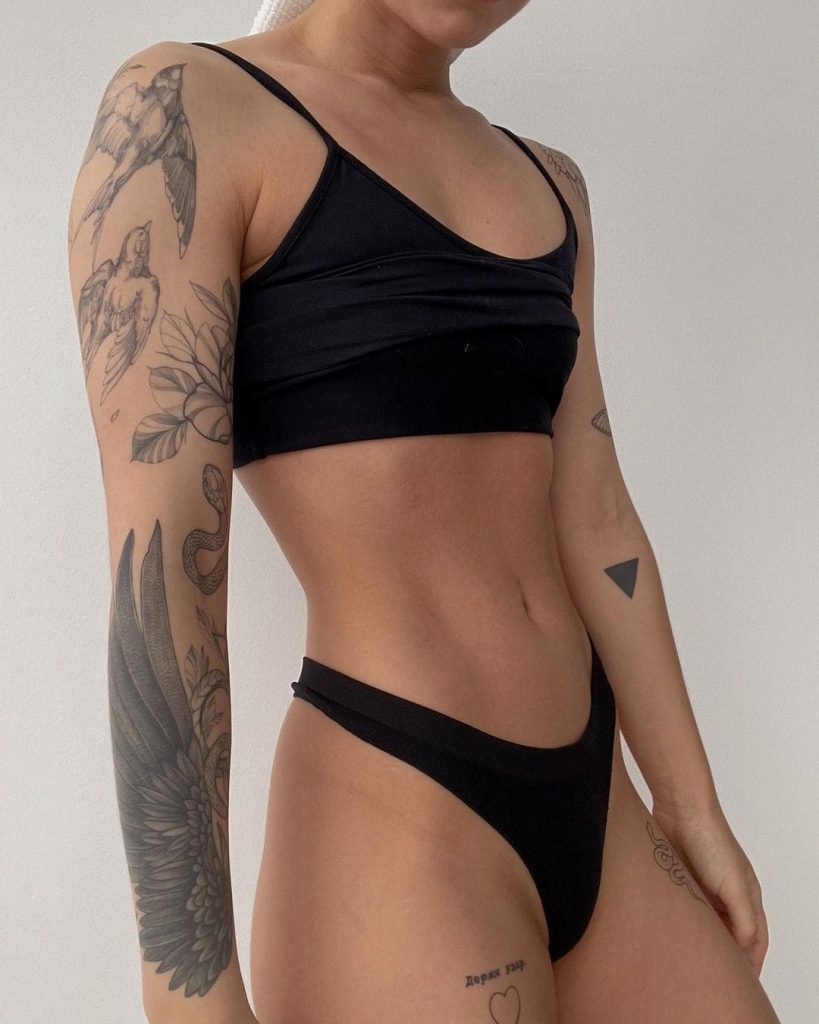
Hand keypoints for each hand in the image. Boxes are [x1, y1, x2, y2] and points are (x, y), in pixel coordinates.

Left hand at [651, 800, 769, 974]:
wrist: (680, 809)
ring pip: (707, 921)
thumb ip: (743, 920)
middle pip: (731, 932)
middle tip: (716, 976)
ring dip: (704, 938)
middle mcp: (728, 892)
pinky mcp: (682, 878)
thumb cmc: (711, 841)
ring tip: (694, 960)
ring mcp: (704, 885)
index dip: (752, 961)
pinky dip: (686, 922)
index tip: (742, 982)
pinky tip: (677, 934)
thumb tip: (745, 950)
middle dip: (727, 954)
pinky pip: (687, 907)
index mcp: (748, 895)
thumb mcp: (734, 886)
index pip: (756, 937)